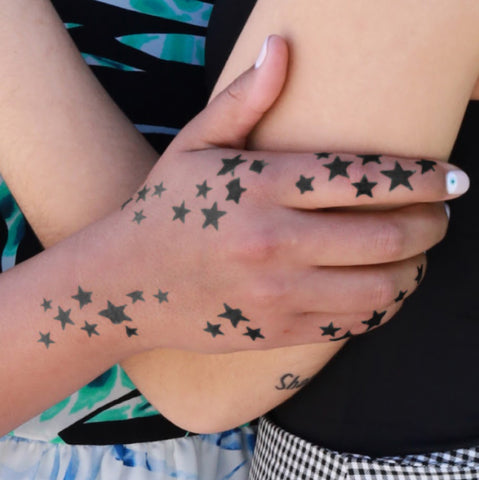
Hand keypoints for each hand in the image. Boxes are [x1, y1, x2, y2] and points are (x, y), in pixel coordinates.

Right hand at [111, 36, 468, 352]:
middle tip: (442, 214)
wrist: (127, 285)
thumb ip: (244, 99)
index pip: (365, 178)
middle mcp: (274, 243)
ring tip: (417, 253)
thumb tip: (283, 45)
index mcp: (260, 188)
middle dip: (433, 223)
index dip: (424, 178)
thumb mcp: (194, 147)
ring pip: (381, 288)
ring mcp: (278, 294)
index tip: (454, 179)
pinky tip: (384, 287)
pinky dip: (384, 305)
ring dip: (416, 269)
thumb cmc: (163, 211)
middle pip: (388, 236)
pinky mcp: (277, 332)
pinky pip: (353, 323)